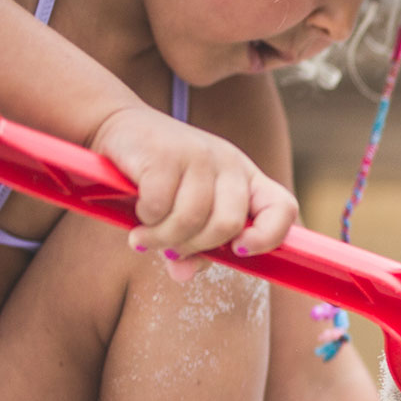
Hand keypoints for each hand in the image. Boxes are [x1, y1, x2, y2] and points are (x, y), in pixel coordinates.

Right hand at [89, 105, 297, 281]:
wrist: (118, 125)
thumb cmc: (158, 176)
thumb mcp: (184, 210)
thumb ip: (192, 246)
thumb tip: (182, 275)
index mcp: (246, 178)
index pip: (283, 208)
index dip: (270, 236)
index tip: (240, 250)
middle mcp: (230, 164)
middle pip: (229, 224)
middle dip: (195, 246)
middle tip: (169, 250)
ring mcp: (199, 155)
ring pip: (191, 219)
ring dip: (162, 239)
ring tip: (143, 239)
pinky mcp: (165, 154)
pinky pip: (159, 207)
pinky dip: (146, 219)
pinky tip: (137, 213)